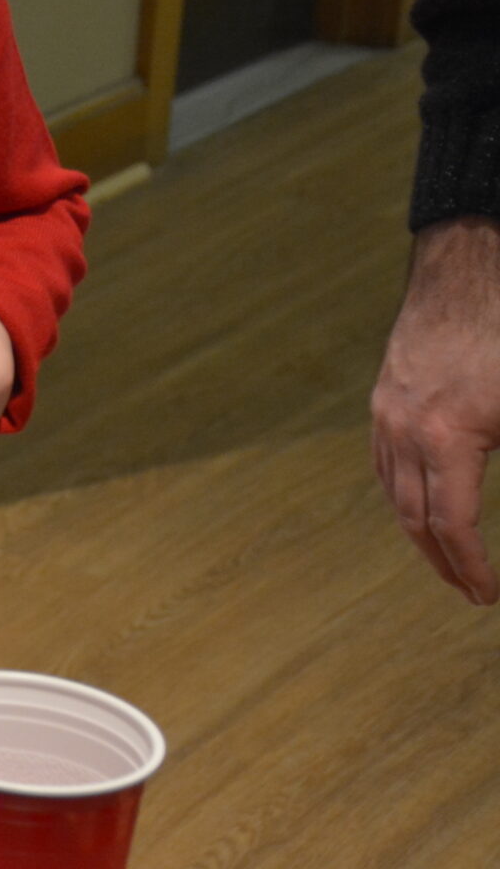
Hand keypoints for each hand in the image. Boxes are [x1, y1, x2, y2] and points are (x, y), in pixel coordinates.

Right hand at [371, 217, 499, 604]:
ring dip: (417, 530)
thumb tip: (499, 502)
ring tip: (443, 556)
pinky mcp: (383, 395)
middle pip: (413, 516)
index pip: (453, 523)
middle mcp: (405, 431)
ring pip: (391, 490)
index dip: (470, 566)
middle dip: (442, 560)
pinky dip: (398, 491)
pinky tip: (416, 501)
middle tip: (468, 590)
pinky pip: (381, 460)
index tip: (485, 596)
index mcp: (447, 438)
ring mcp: (386, 412)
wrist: (468, 272)